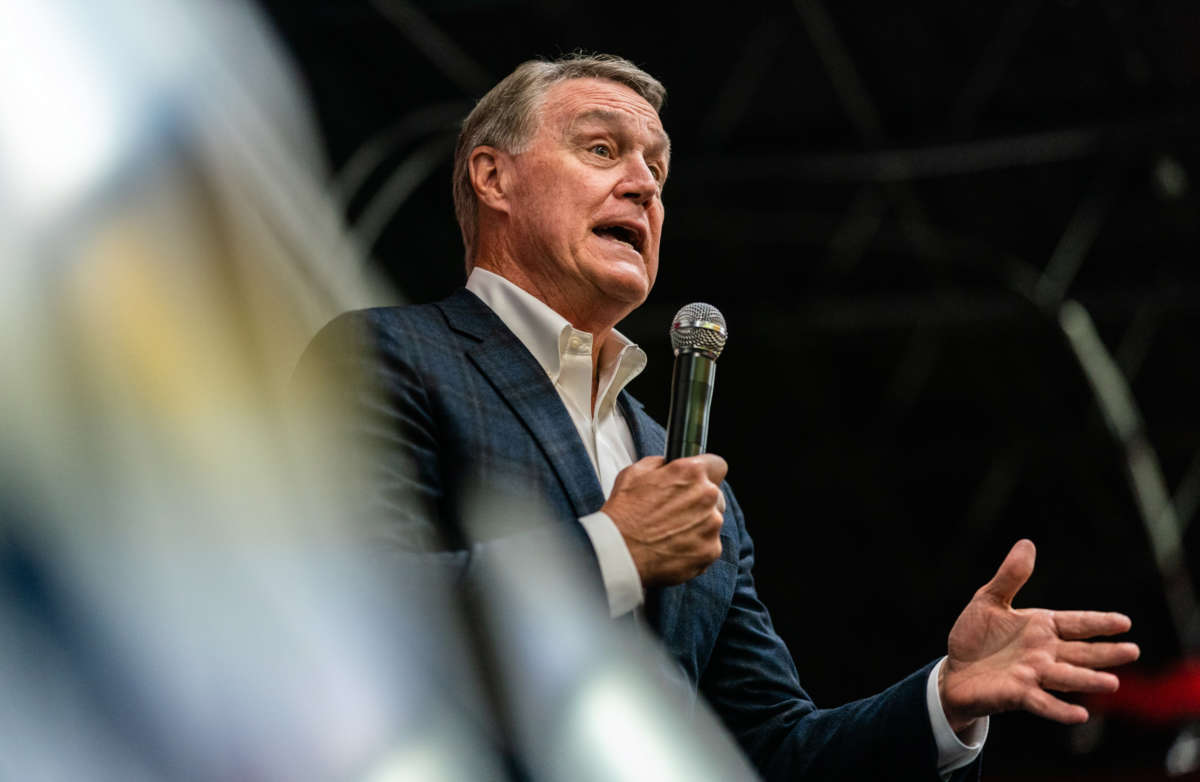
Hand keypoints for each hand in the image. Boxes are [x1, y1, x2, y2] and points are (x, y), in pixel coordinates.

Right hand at [602, 454, 727, 586]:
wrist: (619, 552)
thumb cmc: (623, 513)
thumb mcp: (634, 472)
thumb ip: (660, 463)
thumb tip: (668, 465)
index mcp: (691, 472)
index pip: (717, 464)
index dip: (707, 472)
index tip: (698, 480)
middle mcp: (706, 495)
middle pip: (715, 495)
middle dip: (700, 500)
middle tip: (676, 511)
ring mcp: (711, 524)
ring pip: (713, 521)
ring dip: (698, 524)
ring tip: (672, 532)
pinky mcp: (711, 550)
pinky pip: (709, 544)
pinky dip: (696, 547)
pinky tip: (674, 547)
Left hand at [939, 539, 1139, 732]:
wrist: (955, 670)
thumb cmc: (976, 636)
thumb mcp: (989, 600)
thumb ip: (1010, 576)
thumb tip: (1028, 543)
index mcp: (1042, 628)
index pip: (1076, 623)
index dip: (1098, 622)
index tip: (1124, 622)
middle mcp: (1044, 653)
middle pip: (1081, 653)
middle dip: (1106, 653)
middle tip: (1133, 651)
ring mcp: (1034, 675)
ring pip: (1066, 677)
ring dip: (1088, 680)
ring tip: (1113, 683)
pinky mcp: (1018, 694)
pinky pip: (1042, 702)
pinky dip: (1060, 709)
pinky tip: (1080, 714)